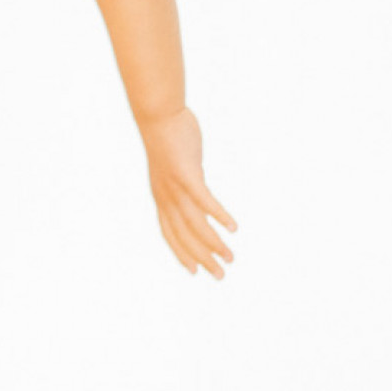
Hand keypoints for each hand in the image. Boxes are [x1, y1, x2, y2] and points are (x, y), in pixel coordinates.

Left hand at [140, 107, 235, 277]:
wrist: (158, 114)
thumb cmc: (169, 136)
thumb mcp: (178, 166)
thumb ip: (188, 181)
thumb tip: (198, 188)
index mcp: (162, 197)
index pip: (170, 234)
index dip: (182, 253)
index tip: (195, 271)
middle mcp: (166, 197)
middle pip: (184, 236)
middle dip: (202, 257)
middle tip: (220, 275)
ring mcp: (175, 187)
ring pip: (195, 224)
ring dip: (213, 243)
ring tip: (230, 257)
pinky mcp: (187, 174)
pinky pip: (204, 201)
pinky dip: (218, 215)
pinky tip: (233, 227)